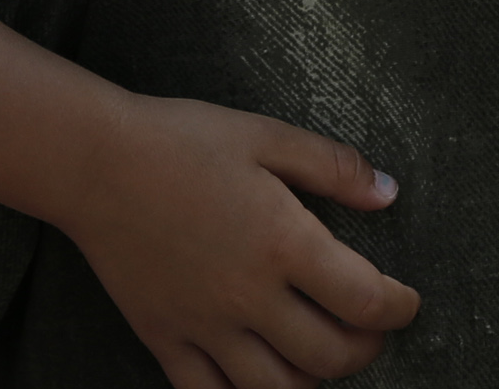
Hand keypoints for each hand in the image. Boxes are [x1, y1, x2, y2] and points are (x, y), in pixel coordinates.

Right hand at [53, 92, 420, 388]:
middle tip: (369, 329)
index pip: (365, 300)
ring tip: (318, 354)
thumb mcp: (264, 135)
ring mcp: (205, 325)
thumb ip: (332, 166)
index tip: (406, 301)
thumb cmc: (180, 140)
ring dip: (312, 381)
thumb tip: (387, 193)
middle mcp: (248, 295)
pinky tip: (256, 381)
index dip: (399, 309)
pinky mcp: (165, 338)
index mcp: (282, 241)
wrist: (92, 161)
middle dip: (365, 349)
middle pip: (330, 357)